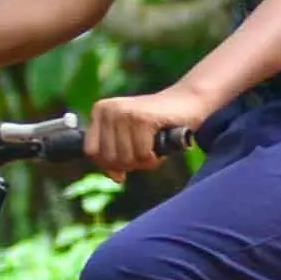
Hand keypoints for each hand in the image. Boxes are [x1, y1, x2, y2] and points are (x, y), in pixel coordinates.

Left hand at [87, 84, 211, 174]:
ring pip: (126, 159)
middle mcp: (108, 109)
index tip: (129, 159)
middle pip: (109, 159)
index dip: (109, 164)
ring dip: (145, 161)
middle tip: (146, 150)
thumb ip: (116, 157)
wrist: (188, 102)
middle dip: (131, 163)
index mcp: (100, 111)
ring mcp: (124, 113)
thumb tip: (116, 178)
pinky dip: (155, 157)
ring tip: (154, 145)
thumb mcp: (130, 139)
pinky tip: (161, 144)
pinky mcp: (141, 118)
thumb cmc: (158, 124)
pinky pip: (143, 155)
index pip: (91, 152)